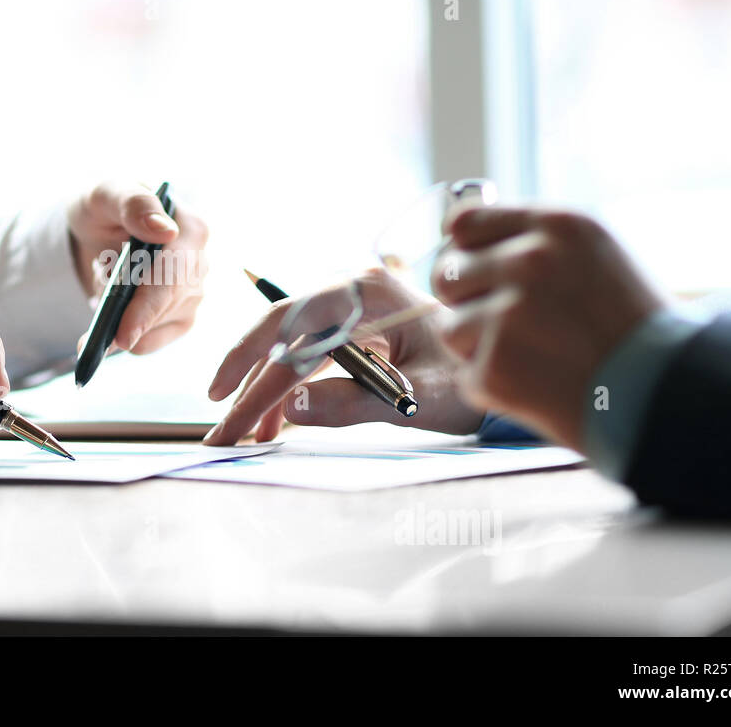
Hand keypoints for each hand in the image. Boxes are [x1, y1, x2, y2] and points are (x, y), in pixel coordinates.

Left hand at [67, 184, 208, 354]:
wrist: (97, 230)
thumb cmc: (104, 207)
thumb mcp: (106, 193)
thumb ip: (133, 204)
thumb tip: (164, 230)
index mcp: (191, 229)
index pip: (175, 275)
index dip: (148, 306)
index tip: (123, 335)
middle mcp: (200, 264)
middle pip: (165, 307)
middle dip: (123, 314)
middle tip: (92, 317)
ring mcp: (193, 294)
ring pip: (154, 328)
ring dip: (119, 315)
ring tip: (105, 280)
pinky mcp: (179, 318)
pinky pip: (150, 343)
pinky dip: (123, 335)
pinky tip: (112, 309)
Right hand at [202, 267, 484, 445]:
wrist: (509, 364)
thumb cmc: (474, 377)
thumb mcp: (418, 398)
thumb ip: (352, 402)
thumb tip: (289, 408)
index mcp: (367, 294)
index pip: (293, 333)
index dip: (253, 372)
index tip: (227, 410)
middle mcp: (353, 293)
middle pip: (280, 335)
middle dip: (247, 384)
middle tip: (222, 431)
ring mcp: (352, 310)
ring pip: (290, 348)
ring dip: (266, 391)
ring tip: (247, 437)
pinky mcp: (356, 331)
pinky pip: (310, 358)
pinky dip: (290, 390)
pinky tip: (275, 424)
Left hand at [432, 207, 663, 447]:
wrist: (671, 395)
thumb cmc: (635, 328)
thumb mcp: (597, 255)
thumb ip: (532, 241)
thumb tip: (456, 234)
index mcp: (557, 225)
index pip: (465, 223)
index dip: (465, 251)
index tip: (476, 270)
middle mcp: (529, 262)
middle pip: (447, 273)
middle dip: (466, 299)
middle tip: (505, 322)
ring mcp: (509, 315)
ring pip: (451, 327)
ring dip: (478, 346)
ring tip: (533, 357)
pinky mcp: (496, 367)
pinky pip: (467, 374)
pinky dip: (495, 386)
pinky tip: (539, 386)